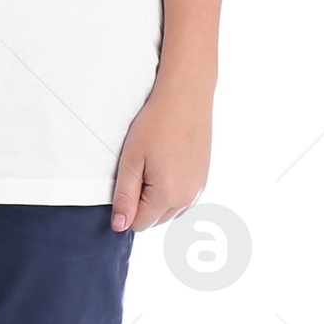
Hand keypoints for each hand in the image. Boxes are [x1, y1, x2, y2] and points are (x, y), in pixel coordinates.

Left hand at [110, 73, 213, 231]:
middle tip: (140, 168)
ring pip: (169, 212)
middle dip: (141, 204)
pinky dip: (171, 191)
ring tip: (153, 165)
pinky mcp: (203, 180)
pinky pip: (182, 200)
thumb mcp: (130, 160)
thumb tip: (119, 226)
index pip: (138, 224)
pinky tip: (166, 164)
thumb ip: (124, 197)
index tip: (127, 178)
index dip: (126, 206)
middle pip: (154, 221)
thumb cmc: (154, 124)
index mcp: (168, 195)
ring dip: (156, 199)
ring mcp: (198, 190)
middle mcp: (188, 199)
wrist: (186, 97)